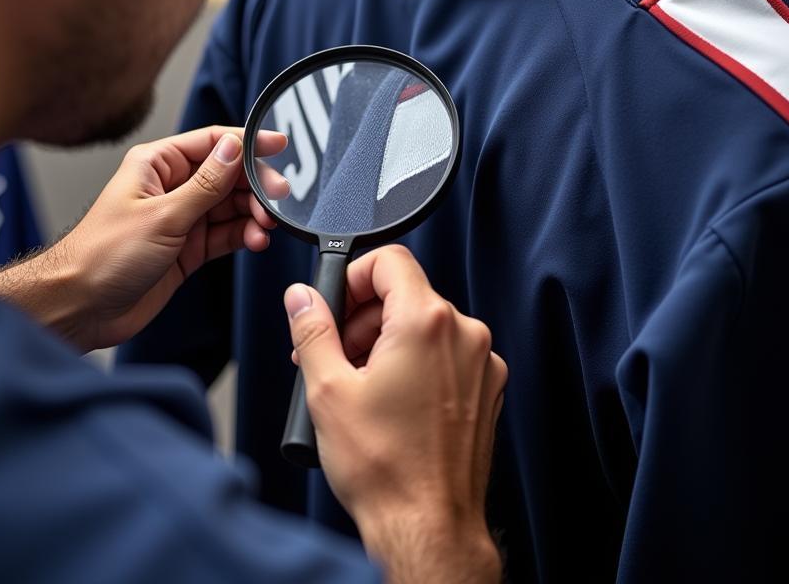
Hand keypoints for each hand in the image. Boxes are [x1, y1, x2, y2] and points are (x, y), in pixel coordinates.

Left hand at [0, 126, 285, 350]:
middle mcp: (170, 187)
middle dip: (256, 185)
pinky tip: (255, 240)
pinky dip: (244, 235)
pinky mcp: (187, 248)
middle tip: (277, 198)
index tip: (279, 147)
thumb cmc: (102, 256)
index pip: (213, 143)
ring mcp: (180, 218)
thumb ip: (205, 184)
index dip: (248, 143)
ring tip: (265, 227)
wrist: (80, 308)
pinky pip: (225, 234)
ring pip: (230, 206)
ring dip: (252, 214)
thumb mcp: (163, 216)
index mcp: (157, 164)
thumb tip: (234, 149)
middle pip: (228, 175)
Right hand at [285, 245, 505, 583]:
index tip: (335, 304)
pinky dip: (415, 365)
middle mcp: (464, 335)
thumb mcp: (327, 389)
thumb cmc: (386, 470)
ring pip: (424, 326)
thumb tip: (302, 296)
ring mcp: (480, 364)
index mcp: (427, 322)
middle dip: (362, 318)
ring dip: (386, 343)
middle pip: (405, 294)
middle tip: (334, 353)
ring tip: (358, 384)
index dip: (353, 276)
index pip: (390, 260)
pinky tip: (389, 400)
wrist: (428, 528)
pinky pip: (445, 355)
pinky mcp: (486, 390)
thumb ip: (312, 328)